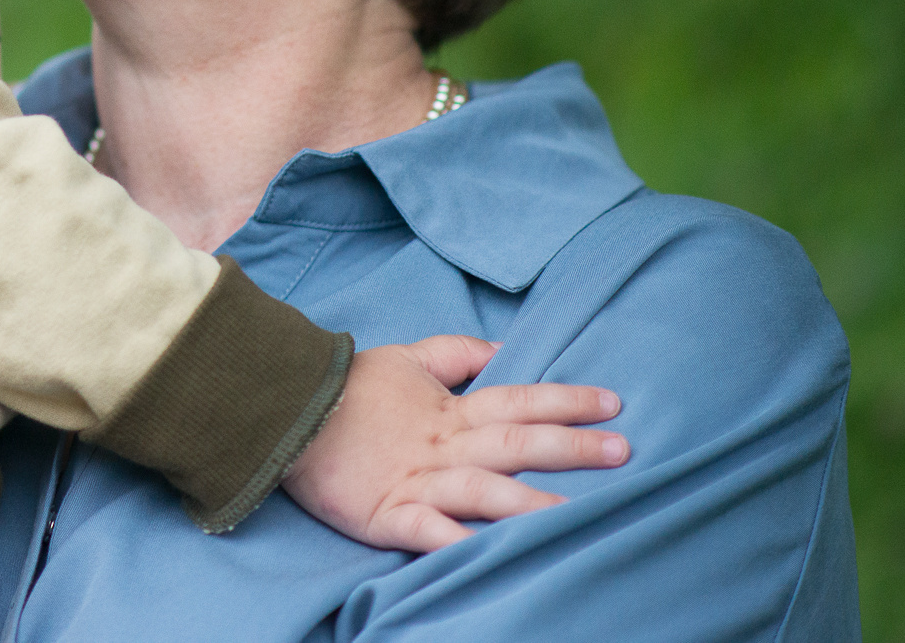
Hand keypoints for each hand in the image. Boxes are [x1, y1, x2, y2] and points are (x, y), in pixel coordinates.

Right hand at [281, 335, 628, 552]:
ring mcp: (417, 481)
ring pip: (483, 491)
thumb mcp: (404, 358)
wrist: (281, 409)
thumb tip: (500, 350)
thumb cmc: (344, 386)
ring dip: (529, 503)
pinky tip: (492, 555)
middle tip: (623, 451)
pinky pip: (429, 532)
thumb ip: (454, 354)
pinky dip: (459, 543)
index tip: (613, 404)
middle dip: (568, 447)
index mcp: (448, 410)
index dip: (564, 401)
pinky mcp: (387, 514)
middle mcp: (442, 446)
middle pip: (513, 443)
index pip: (516, 400)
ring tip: (575, 515)